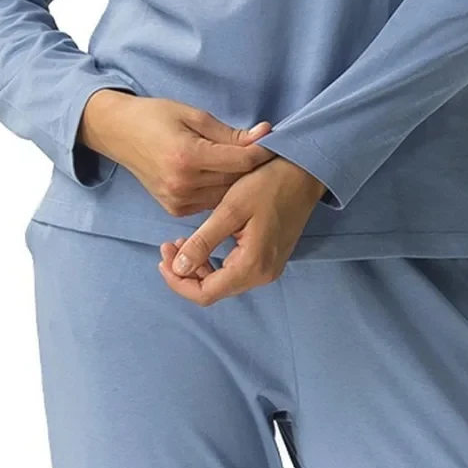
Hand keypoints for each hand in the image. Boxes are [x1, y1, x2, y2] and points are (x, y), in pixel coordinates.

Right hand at [79, 89, 272, 213]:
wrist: (119, 134)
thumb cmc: (155, 117)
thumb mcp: (193, 115)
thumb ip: (229, 133)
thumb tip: (264, 135)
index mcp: (188, 156)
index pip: (240, 160)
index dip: (262, 152)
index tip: (276, 143)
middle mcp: (183, 184)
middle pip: (235, 181)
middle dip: (254, 168)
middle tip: (272, 156)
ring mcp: (178, 201)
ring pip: (226, 197)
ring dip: (240, 183)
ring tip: (253, 168)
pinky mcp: (176, 210)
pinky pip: (211, 203)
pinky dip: (222, 192)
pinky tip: (228, 180)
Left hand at [158, 156, 325, 305]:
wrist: (304, 173)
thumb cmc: (268, 185)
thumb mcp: (230, 209)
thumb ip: (203, 242)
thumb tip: (178, 268)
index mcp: (252, 265)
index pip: (205, 293)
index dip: (178, 281)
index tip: (163, 258)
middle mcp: (262, 275)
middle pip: (212, 291)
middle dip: (184, 274)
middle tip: (167, 247)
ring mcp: (268, 270)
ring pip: (221, 284)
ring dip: (197, 269)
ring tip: (180, 244)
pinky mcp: (268, 260)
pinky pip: (233, 273)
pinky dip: (212, 264)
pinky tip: (202, 244)